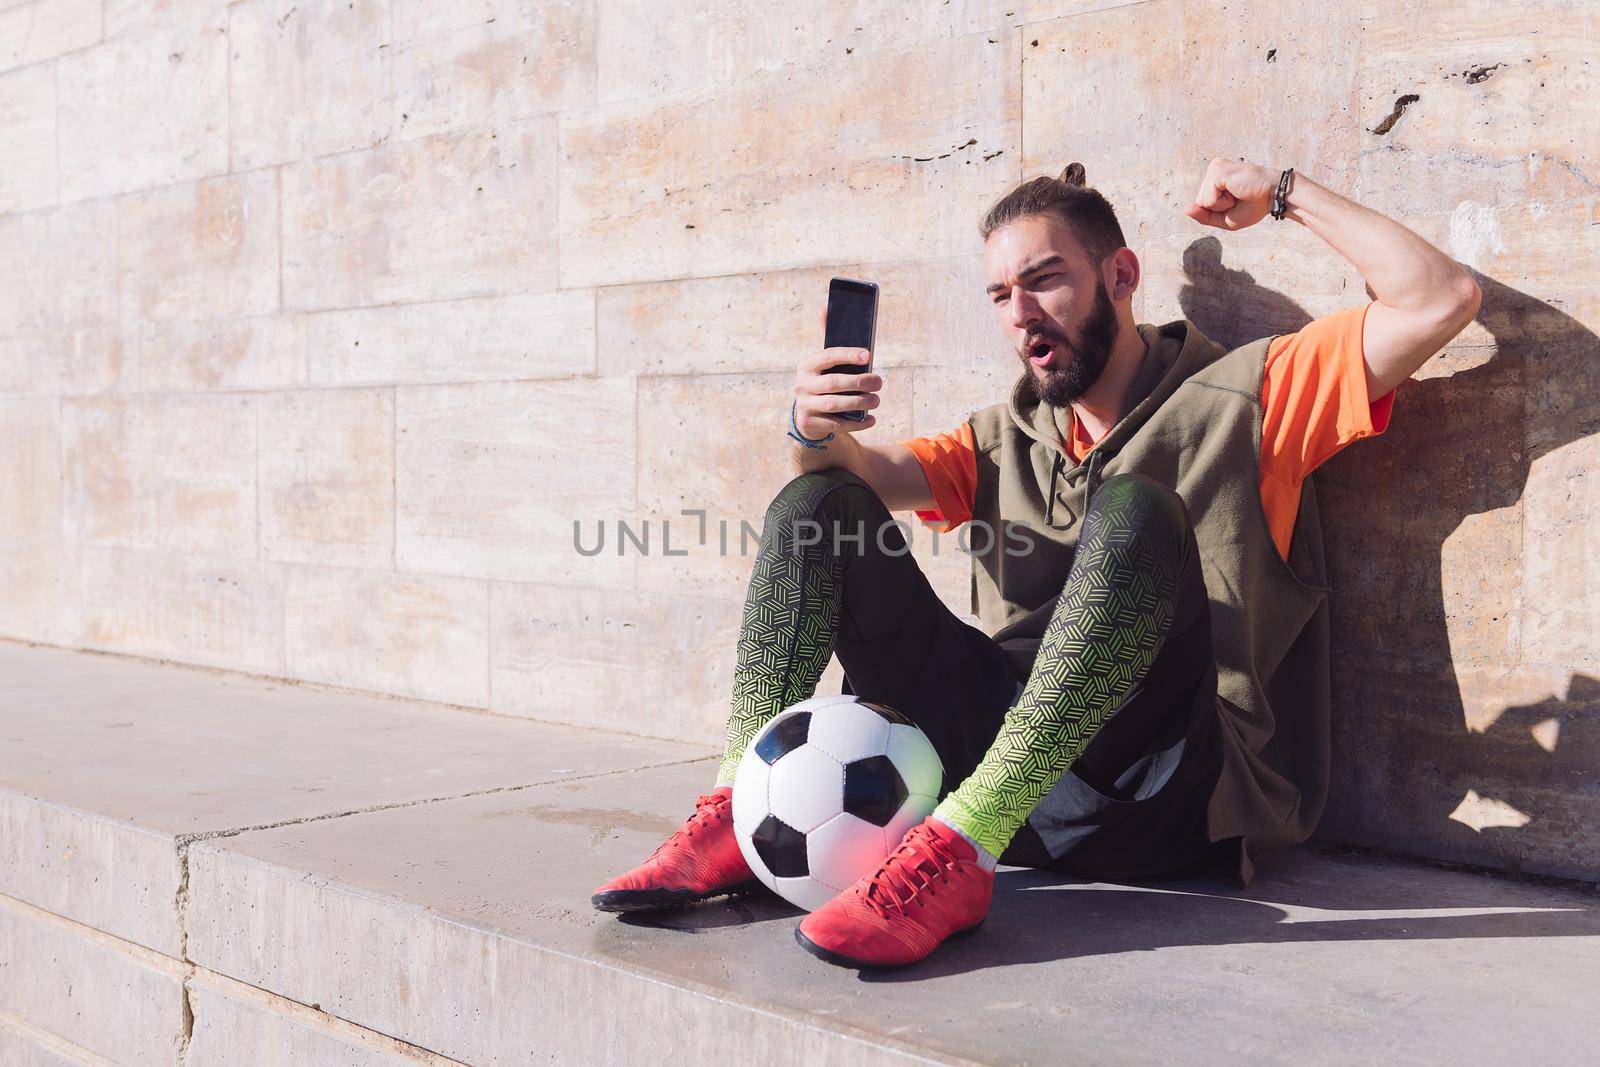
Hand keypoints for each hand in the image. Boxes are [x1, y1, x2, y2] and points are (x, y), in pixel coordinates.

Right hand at [792, 306, 881, 437]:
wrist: (808, 415)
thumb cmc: (824, 382)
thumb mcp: (824, 364)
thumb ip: (828, 339)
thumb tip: (825, 307)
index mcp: (806, 365)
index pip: (827, 356)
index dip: (847, 354)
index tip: (868, 355)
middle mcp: (801, 385)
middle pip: (833, 382)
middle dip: (859, 382)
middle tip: (879, 382)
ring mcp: (804, 405)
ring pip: (834, 404)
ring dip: (859, 402)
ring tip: (876, 400)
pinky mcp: (809, 423)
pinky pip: (835, 425)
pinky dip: (856, 423)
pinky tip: (871, 419)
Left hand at [1183, 158, 1282, 230]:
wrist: (1274, 197)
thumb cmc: (1253, 206)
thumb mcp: (1225, 218)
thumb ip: (1204, 216)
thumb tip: (1186, 209)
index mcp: (1215, 178)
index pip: (1202, 204)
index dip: (1218, 211)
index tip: (1237, 201)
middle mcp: (1214, 169)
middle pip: (1200, 202)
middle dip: (1219, 208)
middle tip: (1239, 197)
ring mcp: (1215, 168)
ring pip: (1202, 201)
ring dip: (1222, 205)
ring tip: (1238, 193)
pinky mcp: (1217, 170)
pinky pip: (1208, 199)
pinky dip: (1222, 202)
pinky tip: (1236, 191)